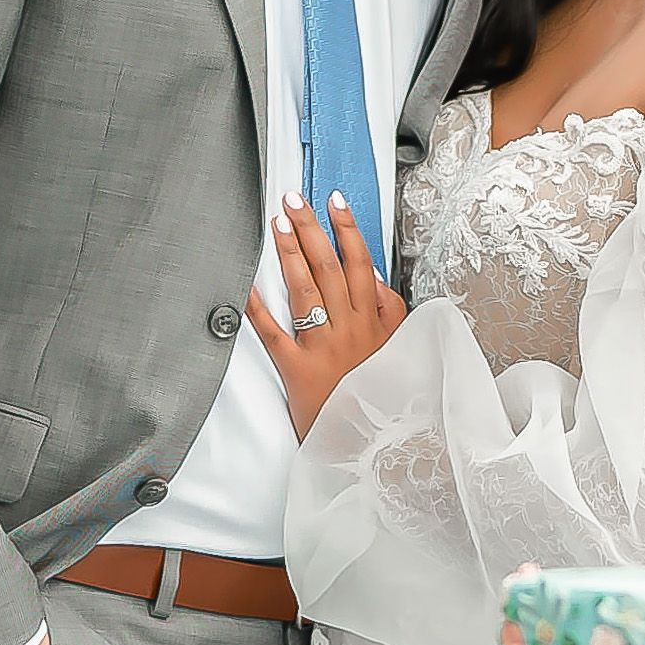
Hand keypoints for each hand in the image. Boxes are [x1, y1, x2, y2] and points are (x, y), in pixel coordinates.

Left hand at [246, 189, 406, 438]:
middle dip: (311, 229)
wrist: (369, 444)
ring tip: (278, 224)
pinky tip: (246, 283)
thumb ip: (388, 310)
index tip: (334, 201)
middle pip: (330, 267)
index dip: (347, 229)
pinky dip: (258, 306)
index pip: (360, 263)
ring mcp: (322, 347)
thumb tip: (373, 277)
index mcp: (373, 321)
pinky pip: (274, 332)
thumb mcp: (398, 347)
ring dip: (290, 253)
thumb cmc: (378, 392)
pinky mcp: (297, 368)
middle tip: (295, 200)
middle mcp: (349, 329)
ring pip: (305, 290)